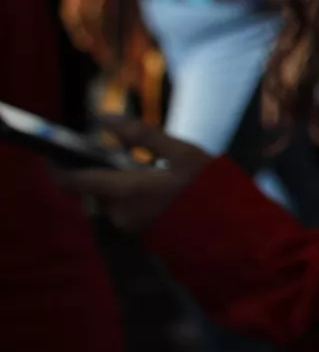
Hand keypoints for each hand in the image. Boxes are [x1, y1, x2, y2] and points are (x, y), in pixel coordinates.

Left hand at [58, 116, 212, 232]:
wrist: (237, 234)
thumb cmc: (213, 190)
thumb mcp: (185, 152)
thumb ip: (142, 134)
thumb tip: (103, 116)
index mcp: (128, 190)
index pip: (73, 181)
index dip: (55, 167)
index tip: (48, 152)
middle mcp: (122, 213)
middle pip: (96, 187)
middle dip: (105, 169)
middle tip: (126, 153)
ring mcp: (132, 227)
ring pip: (113, 198)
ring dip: (124, 182)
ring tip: (157, 171)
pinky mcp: (143, 234)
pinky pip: (128, 209)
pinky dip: (136, 195)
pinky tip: (164, 190)